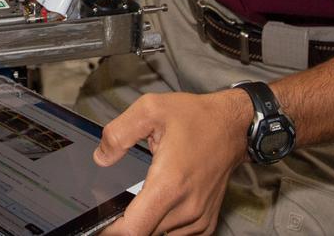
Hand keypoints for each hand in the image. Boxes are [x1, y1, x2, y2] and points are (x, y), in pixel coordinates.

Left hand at [98, 91, 251, 235]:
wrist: (232, 125)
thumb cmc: (196, 117)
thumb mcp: (150, 109)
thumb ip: (119, 133)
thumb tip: (101, 158)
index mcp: (169, 183)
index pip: (134, 229)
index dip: (112, 231)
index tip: (102, 223)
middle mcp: (186, 207)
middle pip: (144, 232)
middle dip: (128, 220)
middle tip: (122, 200)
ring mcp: (198, 217)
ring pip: (159, 234)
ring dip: (148, 220)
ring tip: (148, 193)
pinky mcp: (206, 222)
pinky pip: (177, 235)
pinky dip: (165, 224)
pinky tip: (163, 202)